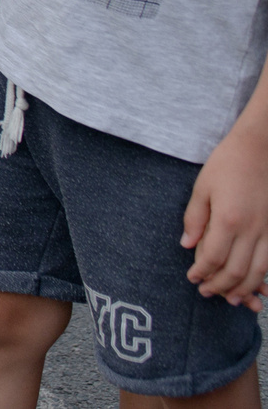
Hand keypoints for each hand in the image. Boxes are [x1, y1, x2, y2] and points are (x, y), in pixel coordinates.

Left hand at [187, 124, 267, 308]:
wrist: (260, 149)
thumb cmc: (227, 164)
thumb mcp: (202, 187)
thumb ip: (194, 219)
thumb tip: (187, 245)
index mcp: (228, 219)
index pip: (213, 257)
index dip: (201, 272)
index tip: (192, 278)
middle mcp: (252, 230)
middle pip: (236, 271)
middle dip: (220, 286)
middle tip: (206, 292)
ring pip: (258, 271)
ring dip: (244, 288)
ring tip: (230, 298)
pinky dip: (263, 276)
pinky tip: (255, 284)